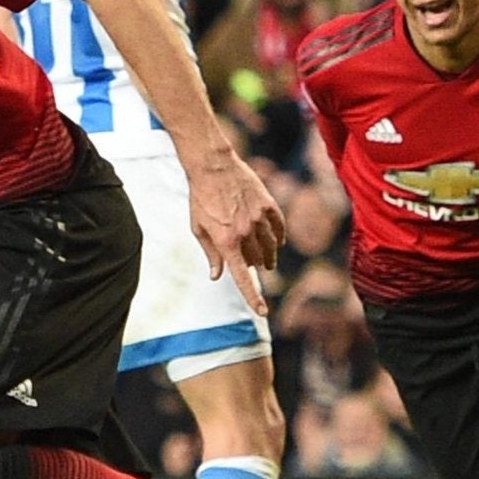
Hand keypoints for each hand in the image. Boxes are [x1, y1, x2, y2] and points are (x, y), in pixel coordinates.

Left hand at [190, 152, 284, 308]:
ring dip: (269, 256)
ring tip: (268, 261)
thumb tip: (216, 277)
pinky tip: (278, 241)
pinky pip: (279, 228)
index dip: (253, 298)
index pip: (242, 277)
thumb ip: (211, 254)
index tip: (263, 312)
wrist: (212, 167)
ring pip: (270, 247)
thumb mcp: (198, 228)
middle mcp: (245, 233)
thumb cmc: (200, 199)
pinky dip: (279, 237)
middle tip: (249, 263)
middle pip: (257, 261)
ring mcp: (258, 218)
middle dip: (254, 266)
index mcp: (225, 242)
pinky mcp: (268, 205)